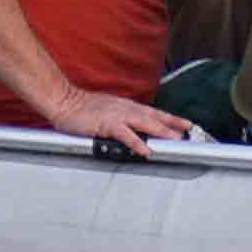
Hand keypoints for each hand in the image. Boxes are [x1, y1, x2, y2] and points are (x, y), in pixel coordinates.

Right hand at [48, 87, 193, 147]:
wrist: (63, 100)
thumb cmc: (82, 108)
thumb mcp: (108, 111)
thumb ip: (122, 121)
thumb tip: (134, 131)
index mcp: (126, 106)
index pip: (154, 112)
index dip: (171, 118)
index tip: (186, 124)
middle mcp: (125, 108)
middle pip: (154, 116)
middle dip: (173, 124)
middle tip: (189, 131)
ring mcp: (116, 115)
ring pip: (144, 123)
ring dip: (161, 131)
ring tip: (175, 139)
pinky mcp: (106, 124)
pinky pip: (125, 134)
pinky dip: (136, 142)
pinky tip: (146, 150)